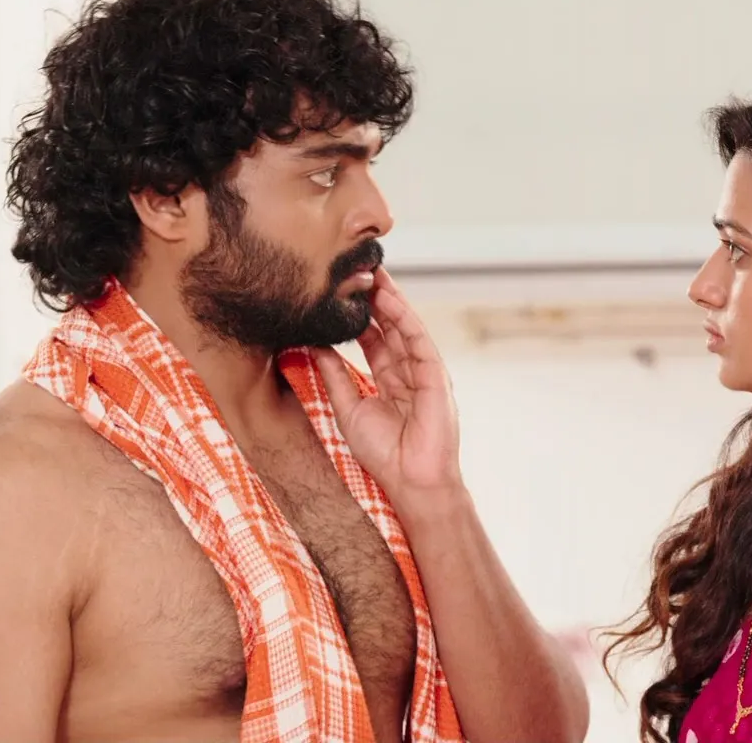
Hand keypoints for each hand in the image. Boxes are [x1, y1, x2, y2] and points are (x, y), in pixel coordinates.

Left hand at [316, 268, 461, 495]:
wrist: (411, 482)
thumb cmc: (384, 455)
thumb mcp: (348, 409)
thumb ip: (334, 377)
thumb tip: (315, 346)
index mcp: (389, 381)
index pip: (373, 339)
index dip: (359, 316)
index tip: (343, 292)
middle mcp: (408, 372)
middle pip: (389, 327)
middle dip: (375, 299)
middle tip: (358, 270)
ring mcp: (424, 372)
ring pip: (404, 328)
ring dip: (389, 301)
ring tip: (372, 275)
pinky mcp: (436, 376)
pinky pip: (418, 341)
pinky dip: (404, 319)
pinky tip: (390, 300)